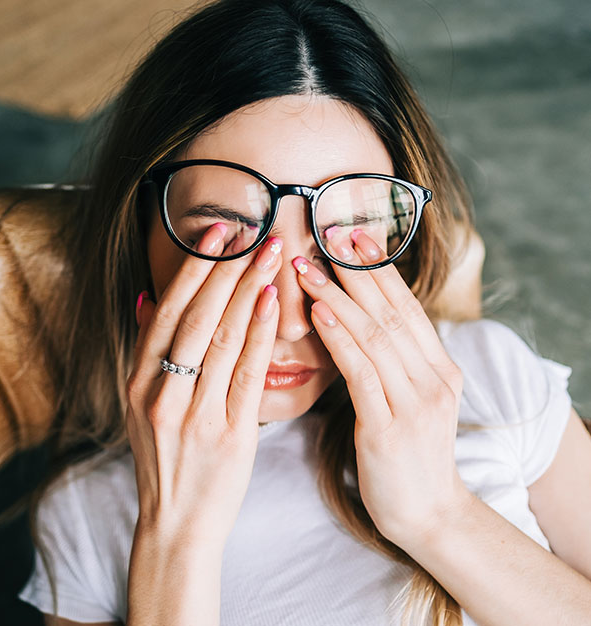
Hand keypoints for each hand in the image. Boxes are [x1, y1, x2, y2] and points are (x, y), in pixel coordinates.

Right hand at [126, 225, 281, 550]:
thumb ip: (145, 350)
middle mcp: (161, 393)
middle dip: (225, 268)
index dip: (193, 268)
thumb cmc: (166, 458)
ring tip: (270, 253)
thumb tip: (147, 297)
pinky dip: (258, 333)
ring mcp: (193, 413)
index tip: (217, 232)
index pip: (167, 311)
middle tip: (252, 230)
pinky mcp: (228, 432)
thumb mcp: (141, 404)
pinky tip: (271, 301)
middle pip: (195, 316)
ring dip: (247, 289)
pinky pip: (245, 373)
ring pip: (221, 338)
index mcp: (138, 381)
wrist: (177, 523)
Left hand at [292, 229, 471, 549]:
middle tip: (328, 234)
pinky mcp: (390, 428)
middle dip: (357, 270)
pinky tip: (318, 314)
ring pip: (374, 335)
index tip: (353, 236)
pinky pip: (362, 372)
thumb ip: (395, 362)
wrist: (427, 514)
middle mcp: (434, 378)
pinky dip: (339, 338)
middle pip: (391, 311)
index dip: (379, 270)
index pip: (406, 307)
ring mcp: (416, 402)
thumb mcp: (411, 400)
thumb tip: (362, 321)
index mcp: (440, 368)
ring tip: (308, 267)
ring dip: (338, 297)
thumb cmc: (407, 454)